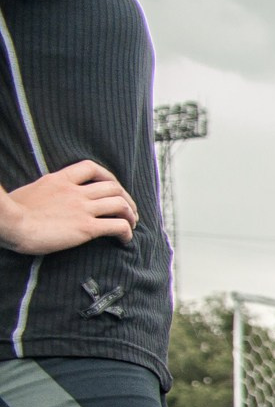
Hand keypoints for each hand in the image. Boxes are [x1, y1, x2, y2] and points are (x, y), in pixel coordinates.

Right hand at [0, 161, 137, 254]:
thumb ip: (47, 192)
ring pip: (120, 204)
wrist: (9, 223)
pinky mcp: (86, 228)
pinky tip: (124, 240)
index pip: (91, 167)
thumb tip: (50, 198)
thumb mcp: (31, 192)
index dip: (108, 177)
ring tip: (131, 224)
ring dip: (131, 215)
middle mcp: (75, 192)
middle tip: (129, 211)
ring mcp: (82, 209)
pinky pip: (117, 226)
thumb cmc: (11, 213)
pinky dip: (127, 232)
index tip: (113, 188)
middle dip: (127, 198)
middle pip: (113, 187)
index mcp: (59, 180)